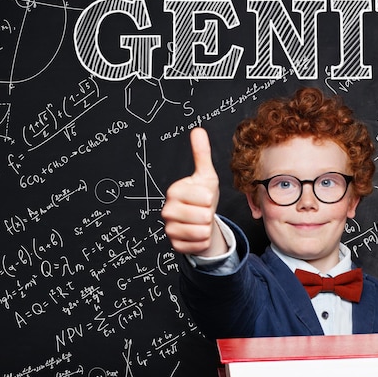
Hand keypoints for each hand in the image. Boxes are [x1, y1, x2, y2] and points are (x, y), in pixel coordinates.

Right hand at [162, 127, 225, 255]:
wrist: (201, 219)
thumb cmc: (202, 196)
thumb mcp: (206, 175)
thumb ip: (201, 153)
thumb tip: (198, 130)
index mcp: (174, 191)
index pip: (205, 197)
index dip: (210, 198)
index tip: (203, 197)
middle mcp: (167, 210)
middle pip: (204, 216)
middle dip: (209, 214)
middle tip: (202, 210)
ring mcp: (169, 229)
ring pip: (202, 232)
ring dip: (207, 228)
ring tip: (200, 221)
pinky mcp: (174, 246)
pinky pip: (199, 245)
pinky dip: (203, 241)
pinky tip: (197, 233)